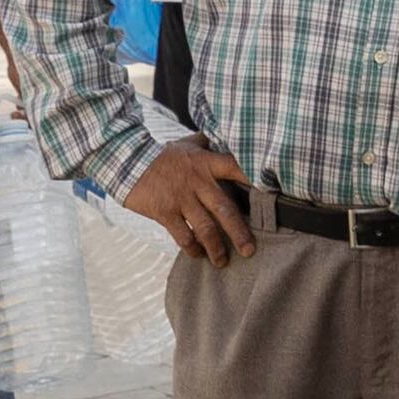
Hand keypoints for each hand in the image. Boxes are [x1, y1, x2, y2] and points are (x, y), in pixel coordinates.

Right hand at [123, 136, 253, 264]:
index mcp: (206, 163)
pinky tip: (197, 255)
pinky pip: (183, 235)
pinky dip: (192, 248)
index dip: (254, 181)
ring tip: (223, 261)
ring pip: (205, 228)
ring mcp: (181, 198)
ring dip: (216, 248)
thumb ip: (206, 144)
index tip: (272, 196)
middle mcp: (197, 181)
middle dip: (239, 232)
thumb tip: (221, 136)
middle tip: (250, 250)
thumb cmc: (161, 155)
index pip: (236, 169)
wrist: (127, 161)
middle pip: (225, 209)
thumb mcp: (186, 144)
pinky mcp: (165, 211)